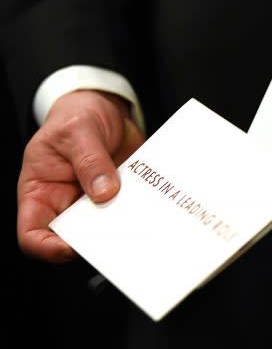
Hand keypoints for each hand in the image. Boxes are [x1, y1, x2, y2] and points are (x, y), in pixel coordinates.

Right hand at [17, 90, 144, 262]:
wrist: (104, 106)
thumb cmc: (76, 116)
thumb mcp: (78, 131)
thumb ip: (89, 161)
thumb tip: (104, 192)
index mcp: (40, 192)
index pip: (33, 234)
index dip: (48, 247)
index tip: (73, 246)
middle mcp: (66, 203)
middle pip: (75, 237)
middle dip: (96, 240)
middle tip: (118, 234)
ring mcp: (95, 202)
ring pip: (108, 227)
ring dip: (125, 226)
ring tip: (141, 219)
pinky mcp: (121, 196)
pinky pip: (132, 210)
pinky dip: (143, 210)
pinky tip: (157, 203)